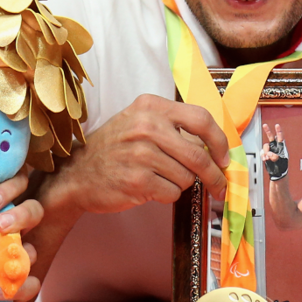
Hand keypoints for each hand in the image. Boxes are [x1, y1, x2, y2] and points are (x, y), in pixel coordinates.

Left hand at [0, 168, 41, 301]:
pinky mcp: (12, 288)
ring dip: (10, 262)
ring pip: (32, 251)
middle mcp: (2, 233)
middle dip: (23, 215)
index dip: (11, 187)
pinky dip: (18, 288)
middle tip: (0, 226)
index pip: (14, 187)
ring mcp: (9, 260)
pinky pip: (32, 284)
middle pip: (33, 212)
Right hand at [44, 95, 229, 215]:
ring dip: (180, 183)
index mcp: (151, 106)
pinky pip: (172, 193)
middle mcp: (146, 126)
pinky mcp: (137, 180)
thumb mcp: (140, 124)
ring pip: (187, 177)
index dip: (220, 141)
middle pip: (199, 155)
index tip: (224, 158)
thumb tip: (216, 149)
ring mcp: (140, 153)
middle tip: (219, 187)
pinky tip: (148, 187)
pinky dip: (166, 195)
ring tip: (158, 177)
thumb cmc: (115, 150)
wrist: (76, 175)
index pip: (201, 119)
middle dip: (215, 176)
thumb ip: (175, 129)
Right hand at [261, 124, 288, 180]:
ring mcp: (270, 151)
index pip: (280, 137)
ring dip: (266, 152)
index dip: (279, 131)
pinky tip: (265, 160)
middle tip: (265, 125)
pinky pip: (262, 153)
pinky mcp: (265, 155)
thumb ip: (275, 157)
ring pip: (265, 146)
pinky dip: (263, 156)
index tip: (277, 125)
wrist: (277, 173)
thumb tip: (269, 154)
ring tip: (268, 158)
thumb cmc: (282, 167)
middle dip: (267, 131)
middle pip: (271, 137)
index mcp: (281, 147)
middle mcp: (275, 148)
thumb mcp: (281, 161)